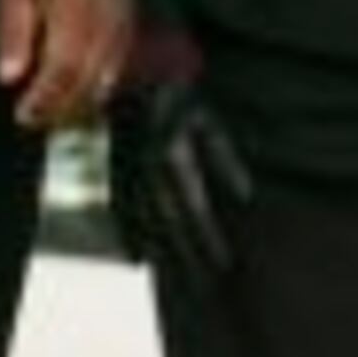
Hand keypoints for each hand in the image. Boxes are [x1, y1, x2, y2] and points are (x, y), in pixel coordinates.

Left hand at [0, 0, 135, 129]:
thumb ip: (12, 30)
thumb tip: (8, 76)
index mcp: (73, 13)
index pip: (63, 68)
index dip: (45, 99)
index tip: (22, 114)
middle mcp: (103, 28)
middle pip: (87, 85)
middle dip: (59, 111)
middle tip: (31, 119)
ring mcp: (120, 35)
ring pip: (104, 87)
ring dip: (77, 107)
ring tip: (49, 113)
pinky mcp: (127, 38)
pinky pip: (114, 77)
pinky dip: (93, 94)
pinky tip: (73, 98)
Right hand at [108, 78, 252, 283]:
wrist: (129, 65)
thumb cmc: (178, 88)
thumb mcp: (205, 117)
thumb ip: (223, 157)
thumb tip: (244, 196)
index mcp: (169, 154)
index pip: (193, 207)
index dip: (208, 239)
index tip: (224, 266)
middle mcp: (143, 169)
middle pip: (168, 225)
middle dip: (188, 259)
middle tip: (207, 291)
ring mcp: (125, 171)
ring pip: (145, 224)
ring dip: (163, 255)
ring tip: (181, 283)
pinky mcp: (114, 168)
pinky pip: (121, 211)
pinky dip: (130, 237)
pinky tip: (138, 260)